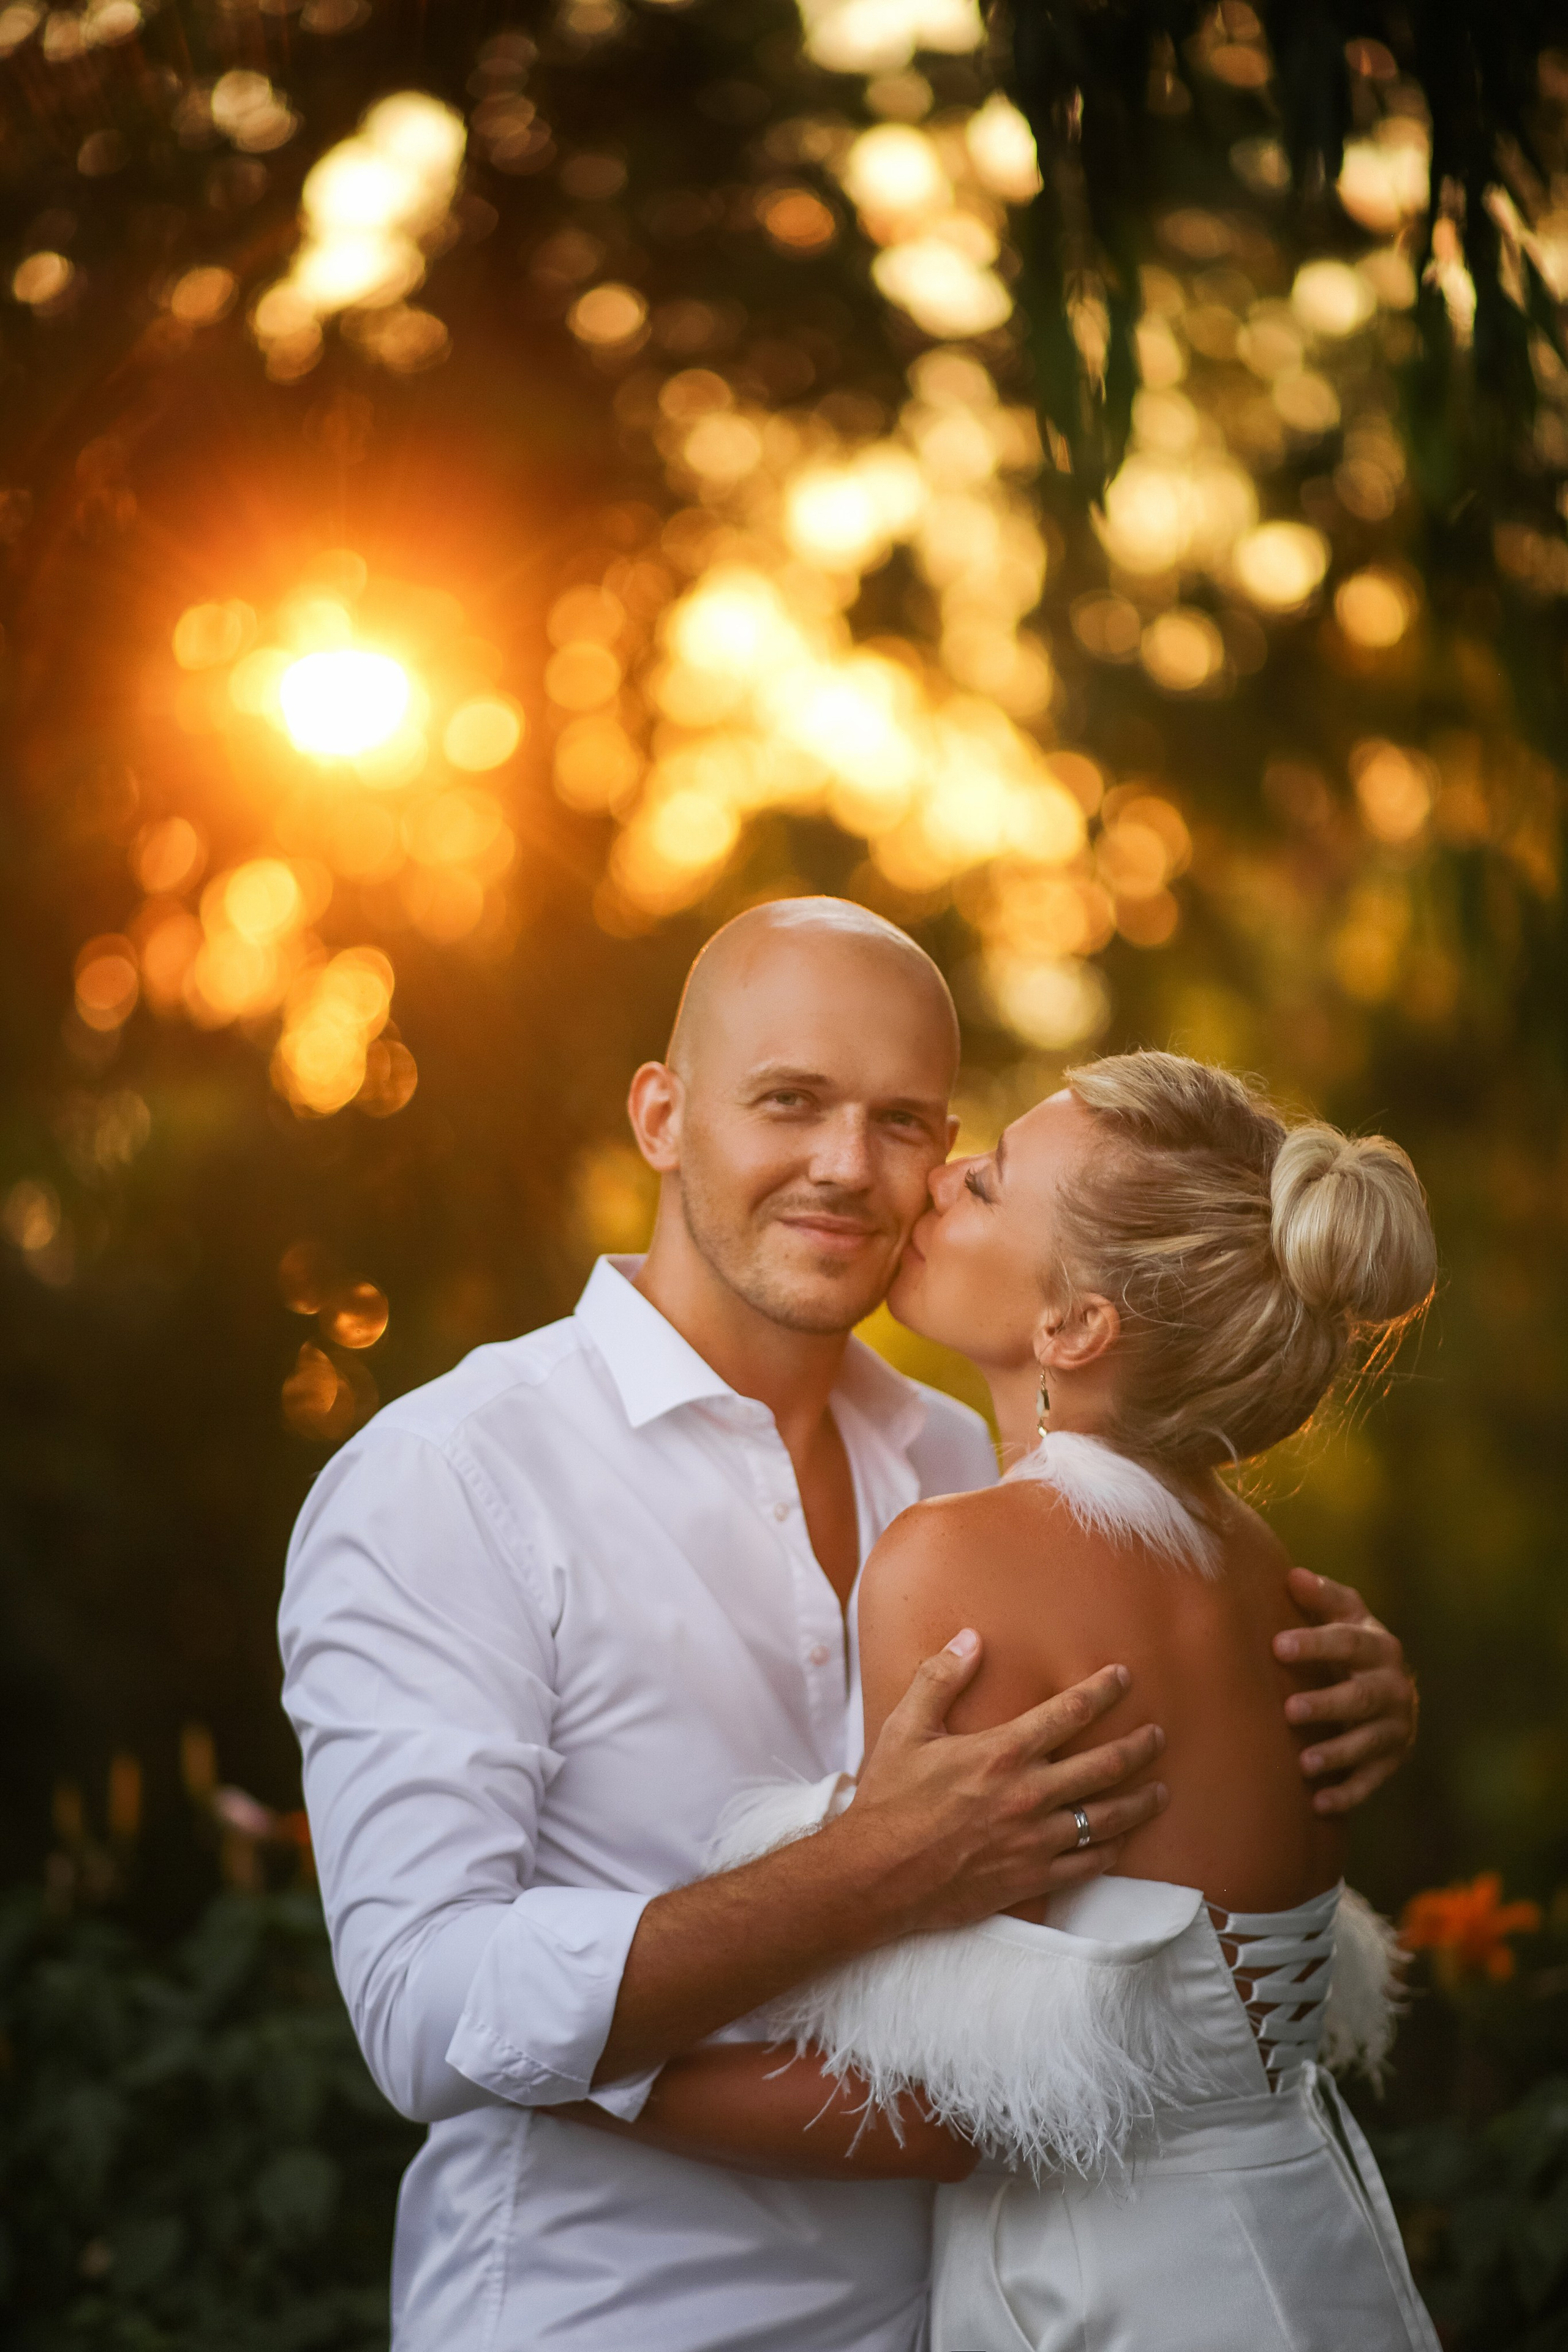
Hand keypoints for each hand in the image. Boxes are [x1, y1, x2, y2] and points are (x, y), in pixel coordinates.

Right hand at [840, 1634, 1167, 1936]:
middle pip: (1105, 1765)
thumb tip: (970, 1638)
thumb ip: (940, 1679)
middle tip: (1158, 1735)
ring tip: (1161, 1791)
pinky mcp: (1032, 1879)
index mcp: (1002, 1752)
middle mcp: (1028, 1794)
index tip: (1125, 1677)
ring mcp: (1035, 1840)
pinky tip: (1121, 1842)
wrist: (876, 1875)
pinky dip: (1111, 1852)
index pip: (1070, 1712)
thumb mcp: (906, 1727)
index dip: (1103, 1690)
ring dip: (1141, 1802)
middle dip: (1139, 1746)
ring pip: (1108, 1818)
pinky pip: (1088, 1865)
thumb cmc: (889, 1798)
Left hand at [1274, 1569, 1416, 1814]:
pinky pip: (1371, 1781)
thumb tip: (1293, 1576)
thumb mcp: (1344, 1615)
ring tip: (1304, 1763)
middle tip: (1289, 1709)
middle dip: (1327, 1704)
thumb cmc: (1351, 1643)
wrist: (1390, 1687)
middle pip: (1360, 1697)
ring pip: (1368, 1743)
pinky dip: (1347, 1793)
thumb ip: (1321, 1597)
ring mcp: (1395, 1727)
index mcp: (1378, 1646)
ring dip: (1337, 1754)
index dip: (1315, 1643)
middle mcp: (1392, 1687)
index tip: (1277, 1645)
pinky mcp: (1391, 1760)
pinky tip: (1319, 1803)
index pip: (1347, 1642)